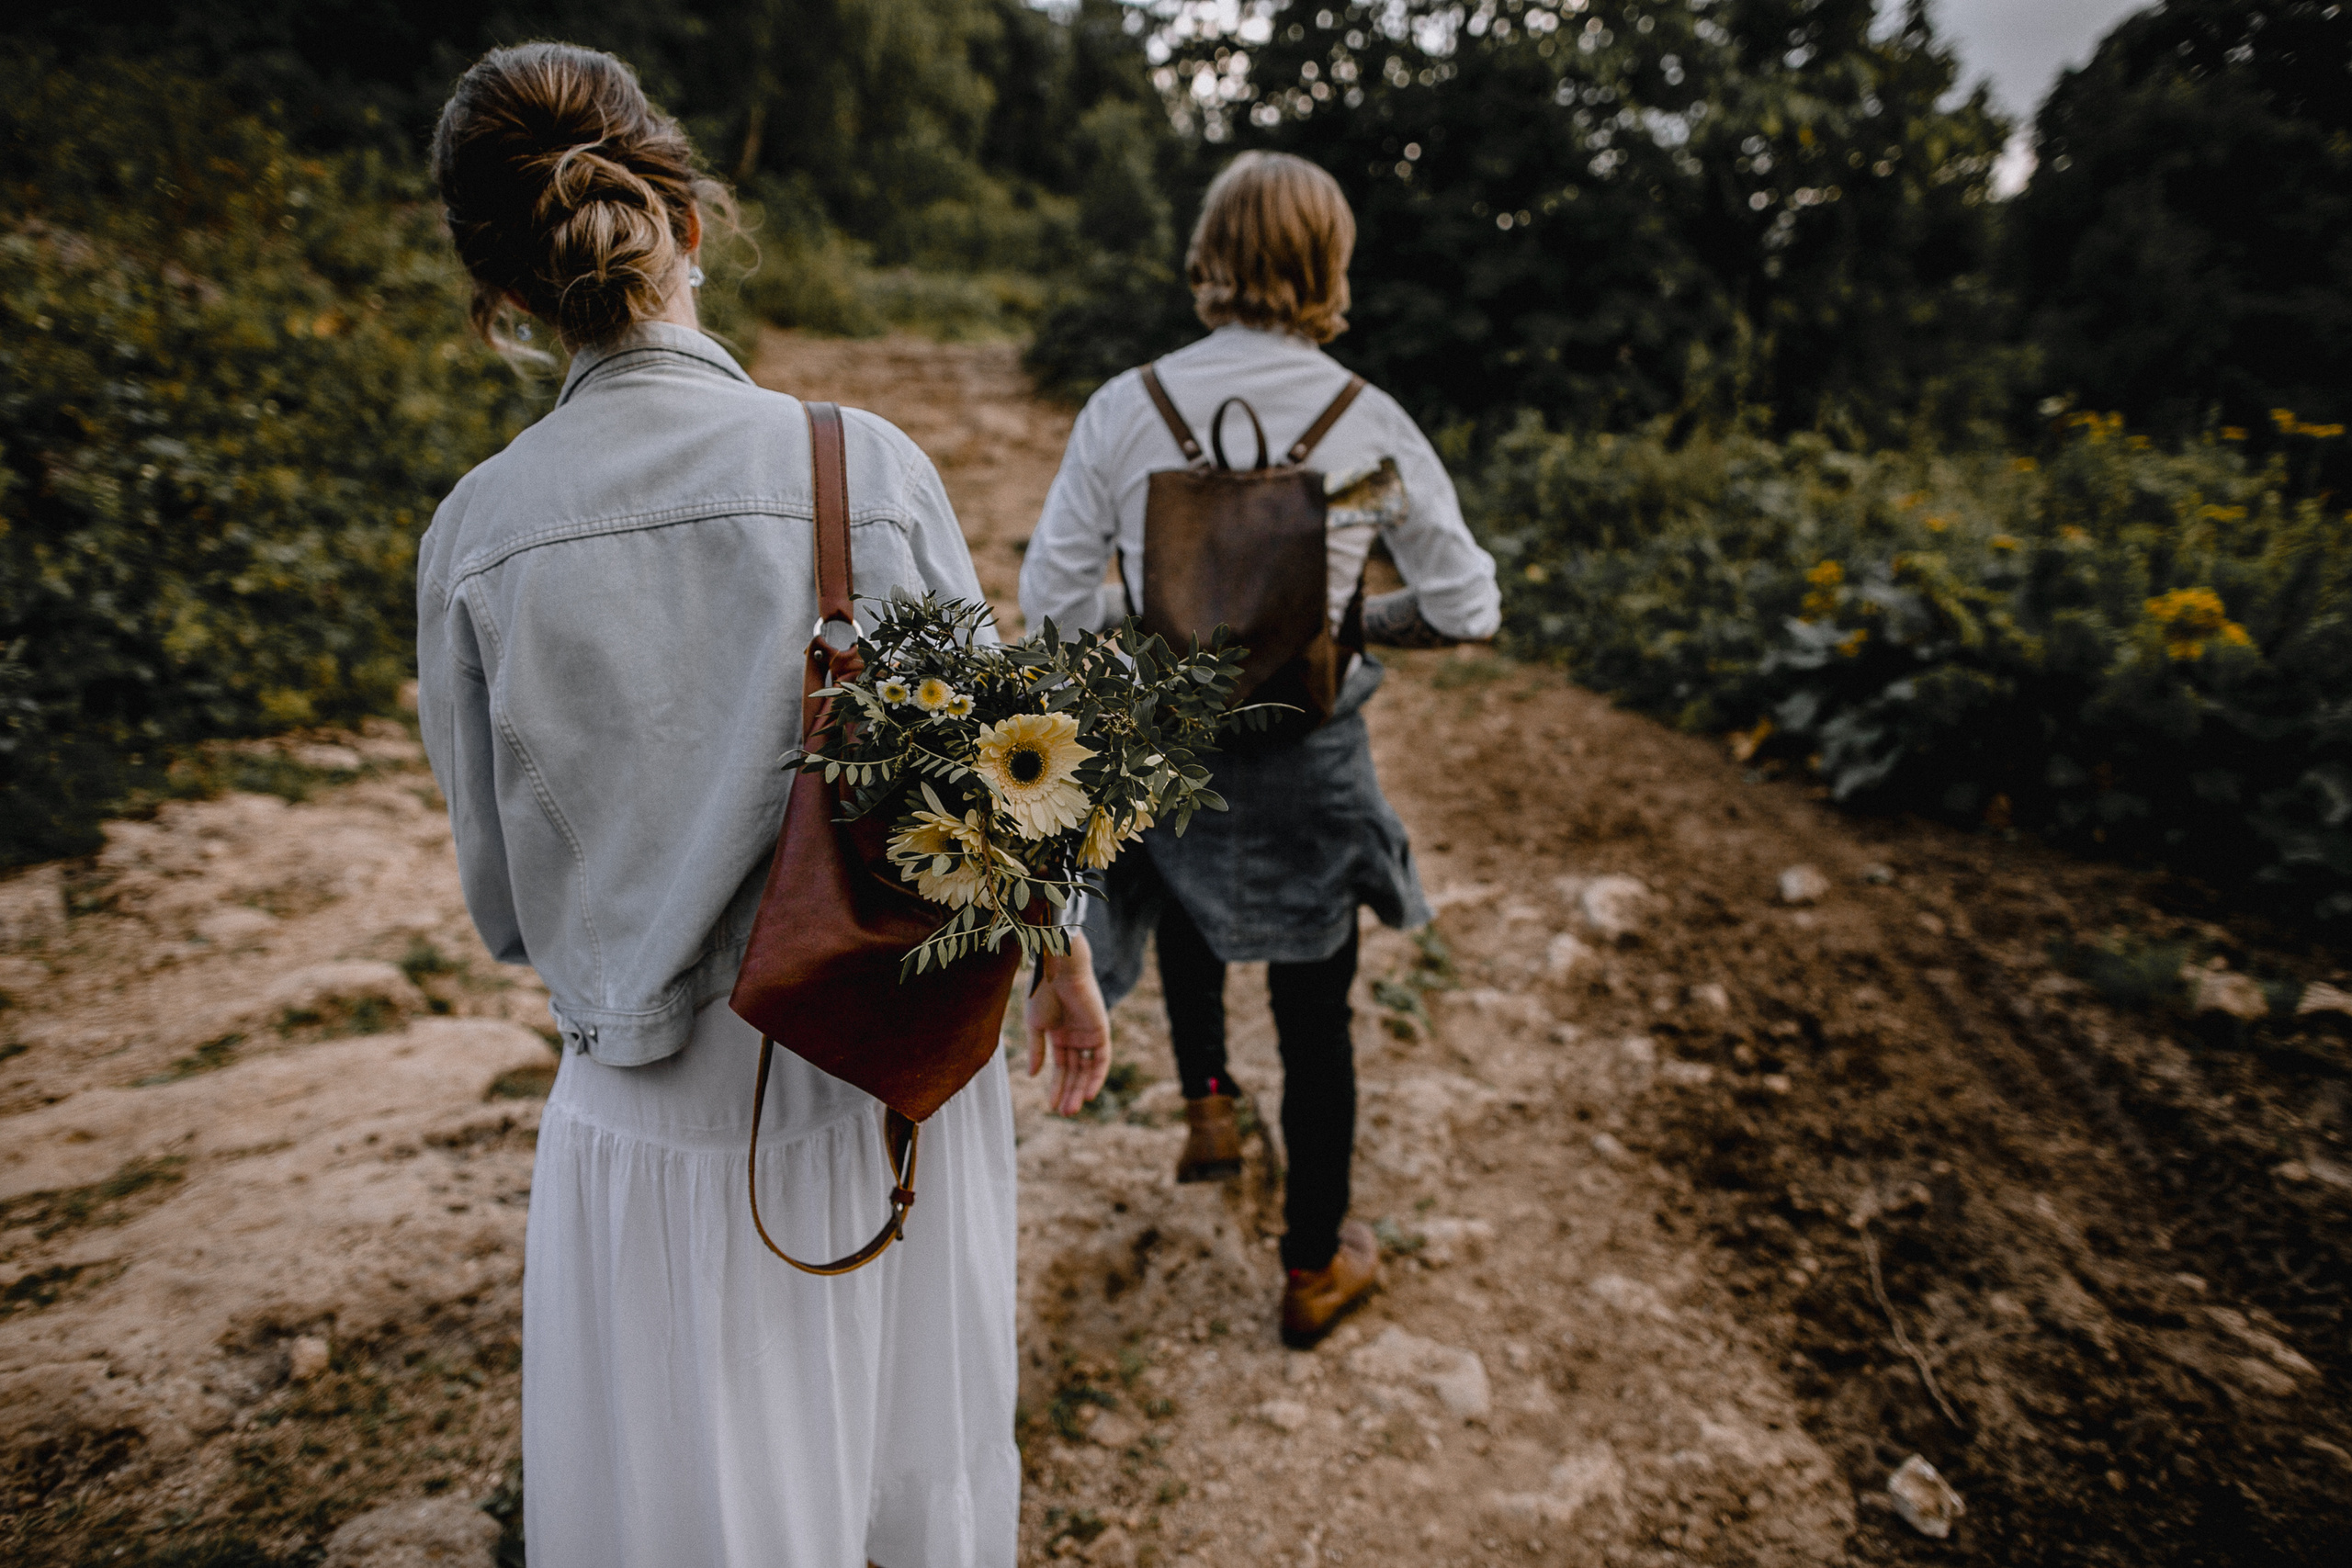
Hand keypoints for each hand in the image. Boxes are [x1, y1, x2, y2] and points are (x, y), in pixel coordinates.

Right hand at [1027, 930, 1110, 1116]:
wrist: (1058, 971)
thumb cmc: (1042, 993)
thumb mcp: (1035, 1026)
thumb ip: (1036, 1050)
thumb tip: (1033, 1076)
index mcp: (1059, 1035)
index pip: (1061, 1068)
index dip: (1056, 1087)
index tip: (1050, 1106)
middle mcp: (1076, 1037)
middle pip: (1075, 1072)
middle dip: (1069, 1093)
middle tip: (1064, 1114)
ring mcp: (1088, 1034)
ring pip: (1087, 1069)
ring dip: (1080, 1089)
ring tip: (1071, 1109)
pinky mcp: (1101, 1031)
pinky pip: (1101, 1060)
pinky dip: (1096, 1077)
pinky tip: (1088, 1094)